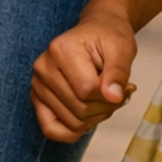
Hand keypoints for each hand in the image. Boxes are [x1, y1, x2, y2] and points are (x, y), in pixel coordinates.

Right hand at [31, 12, 138, 142]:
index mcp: (60, 49)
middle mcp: (43, 67)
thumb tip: (114, 97)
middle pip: (79, 109)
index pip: (87, 90)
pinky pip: (51, 129)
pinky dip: (73, 130)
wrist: (97, 31)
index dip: (111, 96)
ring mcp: (37, 83)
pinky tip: (88, 115)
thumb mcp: (122, 49)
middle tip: (115, 92)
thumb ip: (118, 73)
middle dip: (105, 107)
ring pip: (71, 122)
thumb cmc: (109, 38)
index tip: (124, 86)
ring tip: (101, 98)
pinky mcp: (38, 98)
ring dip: (93, 118)